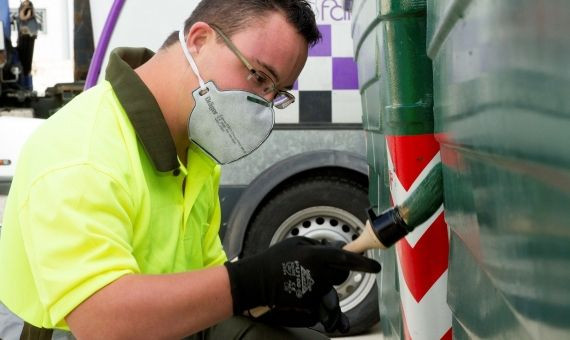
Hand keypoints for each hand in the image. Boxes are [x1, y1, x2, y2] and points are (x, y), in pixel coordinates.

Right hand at [224, 237, 380, 327]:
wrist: (257, 282)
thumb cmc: (274, 259)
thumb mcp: (295, 243)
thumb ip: (316, 246)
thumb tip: (331, 251)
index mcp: (316, 257)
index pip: (347, 259)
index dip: (364, 263)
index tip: (376, 267)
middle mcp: (319, 274)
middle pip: (341, 274)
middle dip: (338, 270)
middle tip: (321, 267)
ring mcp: (315, 291)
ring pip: (330, 286)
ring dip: (324, 281)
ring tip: (304, 276)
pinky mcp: (309, 304)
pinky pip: (320, 298)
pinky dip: (314, 293)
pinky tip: (300, 286)